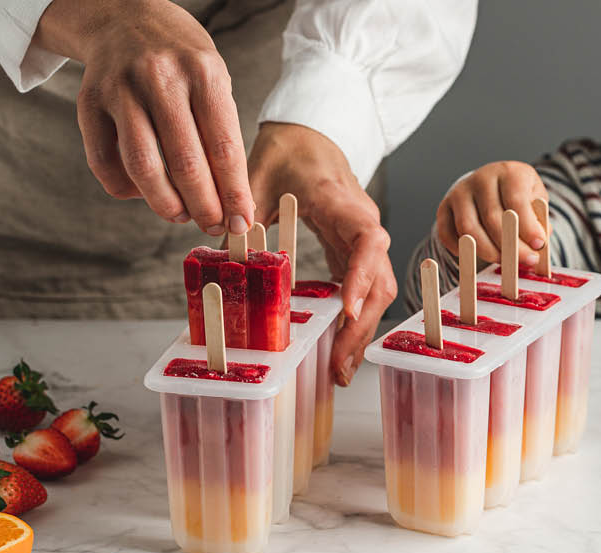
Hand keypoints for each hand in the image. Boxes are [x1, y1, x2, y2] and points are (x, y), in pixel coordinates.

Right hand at [34, 0, 253, 234]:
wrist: (124, 17)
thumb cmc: (181, 60)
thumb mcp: (214, 81)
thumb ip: (221, 133)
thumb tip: (231, 200)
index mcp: (203, 73)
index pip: (223, 147)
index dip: (234, 192)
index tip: (242, 221)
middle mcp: (159, 78)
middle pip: (185, 163)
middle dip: (204, 206)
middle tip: (213, 225)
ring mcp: (120, 89)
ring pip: (142, 167)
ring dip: (165, 204)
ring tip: (180, 215)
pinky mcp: (89, 102)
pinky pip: (104, 162)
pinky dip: (127, 189)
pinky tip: (145, 192)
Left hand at [248, 123, 395, 386]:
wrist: (310, 134)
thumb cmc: (286, 150)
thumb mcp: (255, 174)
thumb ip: (240, 211)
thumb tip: (221, 253)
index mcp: (340, 202)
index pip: (366, 241)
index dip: (360, 277)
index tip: (345, 311)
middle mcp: (361, 224)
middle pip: (379, 279)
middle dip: (361, 325)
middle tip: (338, 365)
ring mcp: (361, 240)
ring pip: (377, 290)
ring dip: (361, 330)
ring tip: (340, 369)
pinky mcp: (353, 252)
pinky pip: (363, 289)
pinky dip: (354, 320)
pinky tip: (337, 346)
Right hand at [436, 161, 548, 264]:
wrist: (490, 184)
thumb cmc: (517, 195)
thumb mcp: (535, 200)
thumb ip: (539, 220)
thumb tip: (539, 244)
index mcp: (508, 172)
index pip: (516, 202)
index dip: (528, 227)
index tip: (538, 245)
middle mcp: (481, 178)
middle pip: (492, 218)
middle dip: (510, 246)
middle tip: (525, 260)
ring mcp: (459, 192)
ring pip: (469, 229)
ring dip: (488, 252)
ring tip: (504, 262)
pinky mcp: (444, 207)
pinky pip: (447, 234)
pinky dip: (460, 250)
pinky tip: (476, 256)